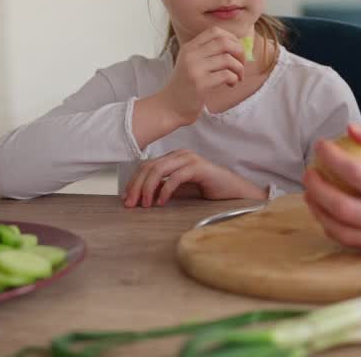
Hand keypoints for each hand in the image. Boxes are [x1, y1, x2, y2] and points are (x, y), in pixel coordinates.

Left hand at [123, 149, 264, 206]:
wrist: (234, 191)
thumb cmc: (208, 191)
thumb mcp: (180, 190)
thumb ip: (163, 189)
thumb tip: (141, 196)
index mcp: (174, 158)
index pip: (147, 166)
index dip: (134, 181)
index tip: (127, 198)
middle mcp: (180, 155)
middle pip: (149, 166)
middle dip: (136, 186)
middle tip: (130, 204)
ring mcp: (189, 159)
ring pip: (159, 169)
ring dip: (148, 188)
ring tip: (145, 204)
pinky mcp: (199, 167)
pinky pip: (176, 177)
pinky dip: (165, 190)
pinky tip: (162, 202)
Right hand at [158, 27, 245, 124]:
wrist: (170, 107)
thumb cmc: (186, 85)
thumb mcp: (192, 63)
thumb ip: (208, 52)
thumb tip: (237, 45)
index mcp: (189, 47)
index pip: (215, 31)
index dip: (231, 38)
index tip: (236, 51)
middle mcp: (191, 55)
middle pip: (224, 42)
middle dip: (239, 52)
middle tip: (241, 64)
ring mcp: (194, 68)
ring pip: (227, 59)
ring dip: (239, 68)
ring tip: (237, 77)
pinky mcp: (200, 84)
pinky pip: (226, 75)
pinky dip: (234, 79)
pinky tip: (231, 84)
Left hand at [302, 122, 360, 253]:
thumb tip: (350, 128)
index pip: (357, 175)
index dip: (332, 159)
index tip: (321, 146)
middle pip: (343, 211)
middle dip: (317, 190)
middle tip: (308, 171)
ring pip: (344, 232)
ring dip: (320, 212)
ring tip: (311, 191)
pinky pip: (355, 242)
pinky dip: (336, 227)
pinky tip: (328, 210)